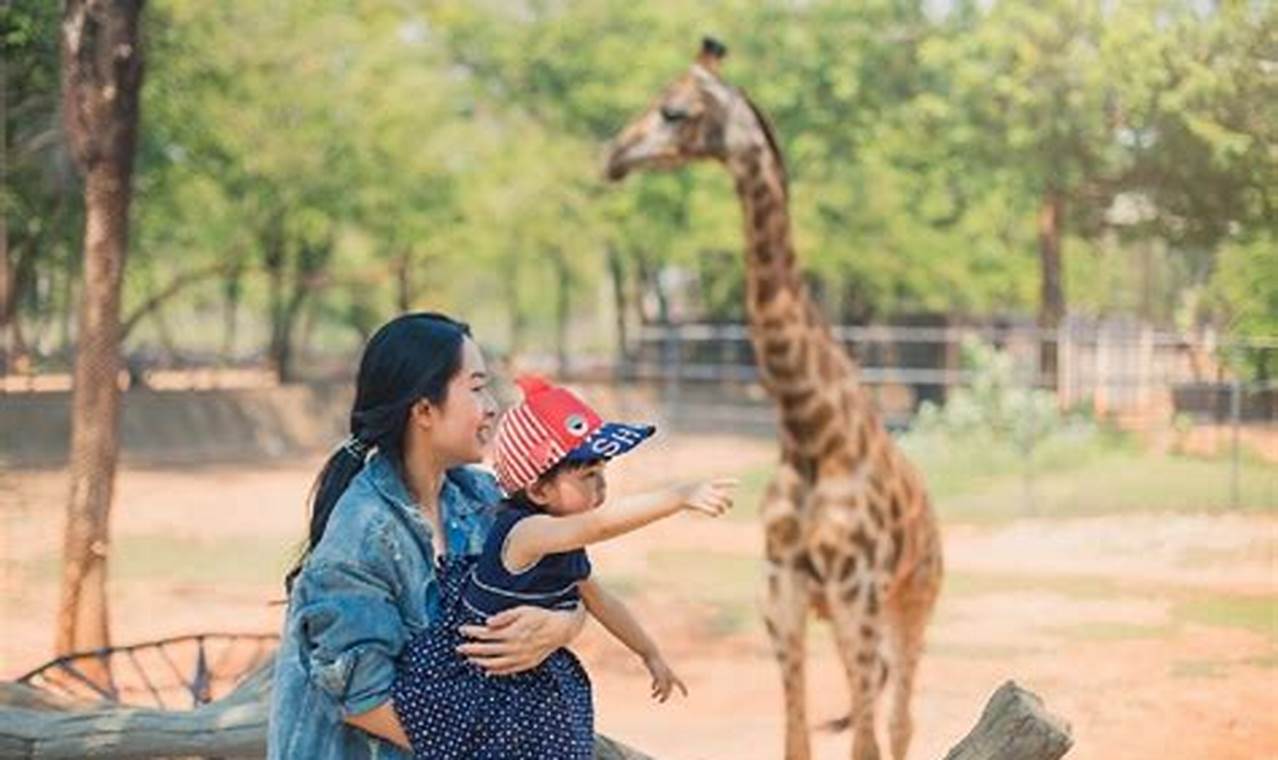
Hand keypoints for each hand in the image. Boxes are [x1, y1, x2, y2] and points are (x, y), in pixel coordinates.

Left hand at [456, 604, 584, 675]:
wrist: (561, 629)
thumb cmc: (540, 616)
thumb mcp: (523, 610)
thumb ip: (504, 617)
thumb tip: (487, 622)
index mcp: (511, 633)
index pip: (486, 634)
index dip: (472, 632)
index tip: (461, 629)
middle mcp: (514, 648)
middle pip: (487, 650)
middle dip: (471, 649)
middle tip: (459, 648)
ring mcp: (520, 658)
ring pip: (495, 663)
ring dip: (480, 661)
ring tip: (470, 659)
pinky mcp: (526, 664)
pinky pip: (507, 671)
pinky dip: (495, 672)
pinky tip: (487, 671)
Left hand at [644, 653, 687, 702]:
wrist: (650, 654)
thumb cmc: (656, 665)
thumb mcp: (659, 676)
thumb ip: (662, 686)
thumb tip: (664, 694)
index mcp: (671, 675)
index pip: (679, 684)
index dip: (683, 689)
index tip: (686, 695)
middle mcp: (668, 674)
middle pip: (669, 688)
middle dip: (665, 695)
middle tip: (660, 701)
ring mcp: (662, 673)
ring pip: (662, 685)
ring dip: (659, 692)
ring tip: (653, 697)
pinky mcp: (656, 671)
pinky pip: (657, 680)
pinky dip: (655, 685)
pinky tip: (652, 688)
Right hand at [679, 478, 736, 516]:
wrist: (676, 495)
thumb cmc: (689, 491)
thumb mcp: (699, 488)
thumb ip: (710, 491)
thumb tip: (722, 497)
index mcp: (706, 483)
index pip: (720, 482)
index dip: (729, 482)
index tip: (738, 483)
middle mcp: (705, 489)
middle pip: (722, 496)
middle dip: (728, 501)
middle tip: (730, 506)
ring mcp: (702, 496)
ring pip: (718, 504)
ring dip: (721, 509)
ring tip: (721, 511)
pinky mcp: (697, 504)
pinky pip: (709, 509)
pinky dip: (714, 513)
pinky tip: (715, 514)